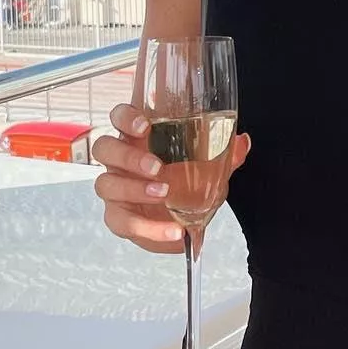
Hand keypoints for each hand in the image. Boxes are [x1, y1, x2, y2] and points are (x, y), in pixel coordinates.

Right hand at [91, 101, 250, 252]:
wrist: (179, 215)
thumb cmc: (185, 180)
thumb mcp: (206, 165)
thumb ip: (222, 153)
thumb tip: (242, 141)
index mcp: (136, 138)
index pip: (119, 117)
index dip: (126, 118)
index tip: (145, 125)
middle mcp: (119, 160)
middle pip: (105, 149)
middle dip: (129, 157)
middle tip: (157, 167)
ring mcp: (114, 188)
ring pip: (106, 185)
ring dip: (134, 190)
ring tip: (165, 195)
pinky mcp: (118, 216)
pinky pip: (122, 222)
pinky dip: (148, 229)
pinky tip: (172, 231)